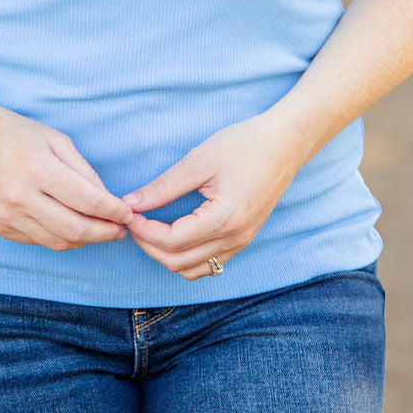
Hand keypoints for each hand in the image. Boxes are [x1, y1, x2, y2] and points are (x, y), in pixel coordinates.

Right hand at [0, 103, 135, 251]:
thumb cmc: (12, 132)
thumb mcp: (54, 139)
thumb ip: (82, 170)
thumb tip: (106, 199)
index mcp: (39, 170)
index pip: (89, 201)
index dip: (114, 211)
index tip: (128, 213)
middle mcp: (22, 197)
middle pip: (75, 229)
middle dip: (105, 233)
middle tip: (121, 230)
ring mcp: (7, 216)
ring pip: (57, 242)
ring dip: (85, 240)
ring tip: (100, 231)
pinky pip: (37, 241)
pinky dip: (59, 239)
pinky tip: (72, 230)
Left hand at [120, 116, 301, 281]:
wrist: (285, 143)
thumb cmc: (244, 145)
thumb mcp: (199, 161)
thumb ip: (164, 186)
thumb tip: (132, 203)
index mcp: (224, 219)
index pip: (171, 241)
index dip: (143, 230)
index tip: (127, 212)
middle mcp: (235, 239)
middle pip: (178, 262)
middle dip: (149, 245)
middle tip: (133, 221)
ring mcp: (242, 242)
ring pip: (193, 269)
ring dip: (165, 255)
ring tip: (149, 228)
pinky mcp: (244, 239)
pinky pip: (209, 264)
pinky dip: (185, 257)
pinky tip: (173, 235)